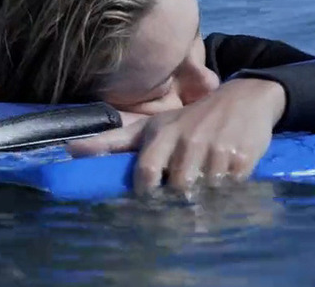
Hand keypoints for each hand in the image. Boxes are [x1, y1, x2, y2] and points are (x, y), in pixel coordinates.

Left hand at [68, 78, 285, 193]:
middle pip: (177, 188)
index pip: (146, 171)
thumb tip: (70, 151)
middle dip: (176, 204)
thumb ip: (113, 142)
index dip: (144, 193)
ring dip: (202, 203)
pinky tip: (224, 195)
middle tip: (175, 216)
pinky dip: (228, 197)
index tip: (147, 204)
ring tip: (200, 208)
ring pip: (205, 192)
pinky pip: (232, 189)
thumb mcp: (152, 126)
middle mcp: (189, 141)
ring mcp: (217, 150)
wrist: (244, 99)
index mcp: (163, 135)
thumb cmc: (189, 119)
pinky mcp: (244, 158)